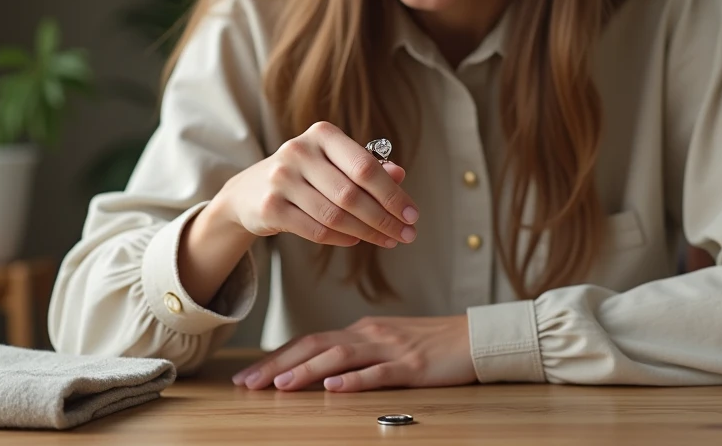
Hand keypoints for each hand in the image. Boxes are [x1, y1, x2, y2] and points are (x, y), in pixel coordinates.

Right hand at [213, 121, 418, 249]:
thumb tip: (400, 174)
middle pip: (352, 194)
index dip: (392, 193)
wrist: (249, 192)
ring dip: (367, 232)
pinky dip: (342, 238)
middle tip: (406, 234)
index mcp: (321, 134)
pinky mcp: (270, 207)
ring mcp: (280, 179)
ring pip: (335, 215)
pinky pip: (316, 230)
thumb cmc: (305, 174)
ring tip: (387, 240)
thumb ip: (367, 166)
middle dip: (384, 218)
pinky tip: (357, 240)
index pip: (365, 166)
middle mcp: (298, 151)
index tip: (413, 214)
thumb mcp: (335, 163)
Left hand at [232, 315, 477, 391]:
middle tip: (247, 383)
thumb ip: (358, 353)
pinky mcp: (412, 366)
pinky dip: (355, 381)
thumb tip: (324, 370)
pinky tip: (335, 389)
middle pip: (315, 346)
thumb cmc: (431, 345)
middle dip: (278, 364)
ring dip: (307, 371)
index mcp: (362, 331)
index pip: (311, 341)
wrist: (474, 338)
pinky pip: (379, 373)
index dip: (278, 357)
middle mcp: (370, 335)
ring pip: (340, 357)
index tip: (249, 376)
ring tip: (281, 385)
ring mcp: (390, 349)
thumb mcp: (388, 344)